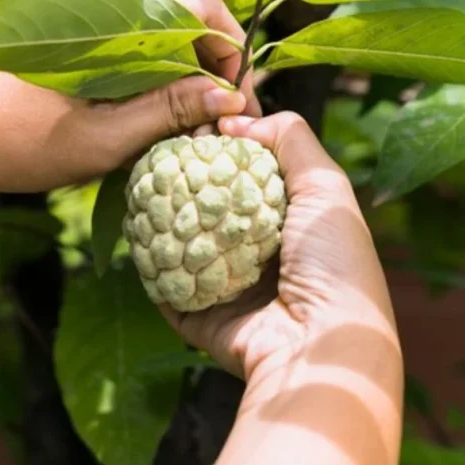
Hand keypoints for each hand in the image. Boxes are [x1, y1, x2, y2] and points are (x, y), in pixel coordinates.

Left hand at [0, 0, 259, 192]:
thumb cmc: (7, 142)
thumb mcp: (98, 141)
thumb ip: (167, 112)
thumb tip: (227, 96)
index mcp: (112, 22)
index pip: (201, 8)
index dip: (230, 51)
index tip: (234, 103)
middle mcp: (101, 12)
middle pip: (186, 23)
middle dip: (211, 72)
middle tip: (216, 128)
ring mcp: (84, 28)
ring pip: (159, 41)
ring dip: (183, 81)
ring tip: (185, 134)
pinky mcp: (70, 47)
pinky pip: (129, 54)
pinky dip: (151, 84)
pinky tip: (147, 126)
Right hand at [159, 112, 400, 384]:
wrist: (318, 346)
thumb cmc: (333, 262)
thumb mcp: (326, 186)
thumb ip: (291, 139)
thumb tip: (237, 122)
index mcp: (293, 221)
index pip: (250, 173)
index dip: (224, 145)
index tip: (196, 119)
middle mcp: (260, 252)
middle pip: (212, 204)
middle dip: (186, 176)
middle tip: (158, 146)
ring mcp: (228, 286)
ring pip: (184, 242)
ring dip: (161, 216)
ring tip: (136, 180)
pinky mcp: (200, 315)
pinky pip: (166, 284)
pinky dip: (149, 261)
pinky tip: (131, 228)